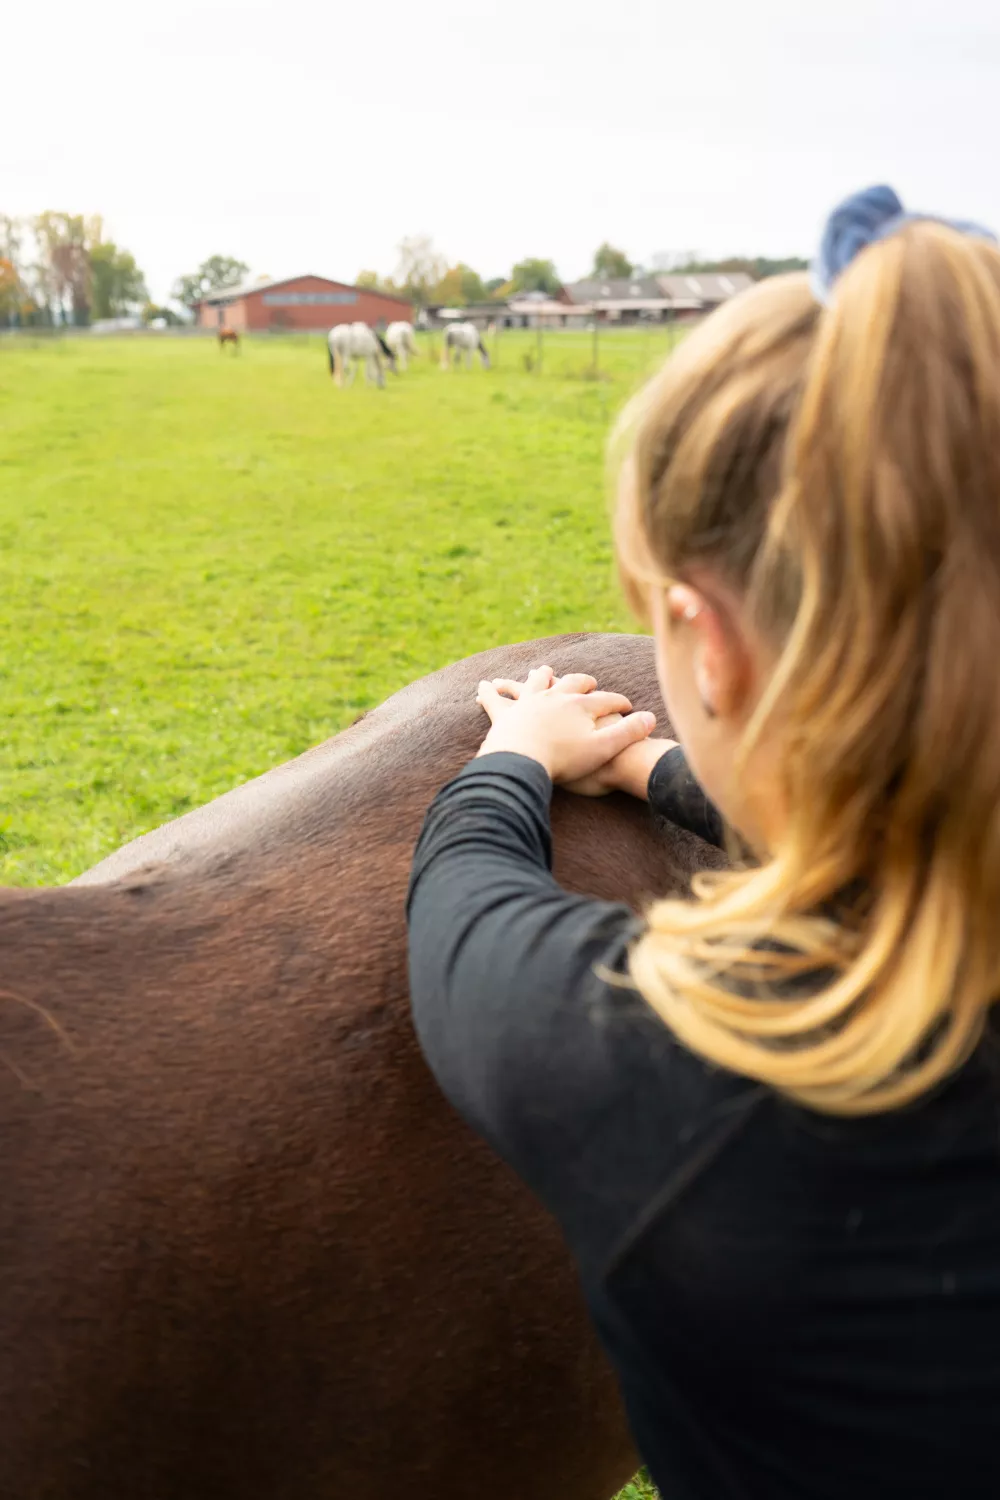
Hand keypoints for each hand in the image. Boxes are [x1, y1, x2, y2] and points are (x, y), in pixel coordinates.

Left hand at [476, 666, 655, 784]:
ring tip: (542, 671)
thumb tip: (651, 717)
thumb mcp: (604, 748)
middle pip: (573, 683)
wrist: (523, 761)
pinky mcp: (507, 714)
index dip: (620, 703)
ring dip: (541, 677)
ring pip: (537, 683)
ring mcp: (530, 702)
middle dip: (584, 682)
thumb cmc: (564, 759)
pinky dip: (492, 693)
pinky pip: (498, 699)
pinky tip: (485, 687)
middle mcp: (556, 697)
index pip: (607, 700)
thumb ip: (629, 732)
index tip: (628, 707)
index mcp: (580, 705)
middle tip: (589, 682)